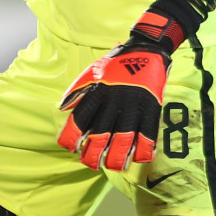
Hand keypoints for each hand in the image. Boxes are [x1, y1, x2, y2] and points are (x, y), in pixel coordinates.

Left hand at [57, 11, 183, 171]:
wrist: (146, 48)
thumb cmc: (116, 62)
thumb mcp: (92, 71)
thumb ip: (77, 91)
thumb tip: (63, 110)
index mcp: (98, 92)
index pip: (80, 119)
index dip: (72, 137)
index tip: (70, 148)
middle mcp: (114, 101)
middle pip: (101, 135)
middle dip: (93, 154)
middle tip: (89, 164)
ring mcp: (134, 105)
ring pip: (124, 139)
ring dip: (117, 157)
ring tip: (112, 166)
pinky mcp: (152, 108)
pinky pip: (148, 134)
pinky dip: (143, 149)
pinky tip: (138, 158)